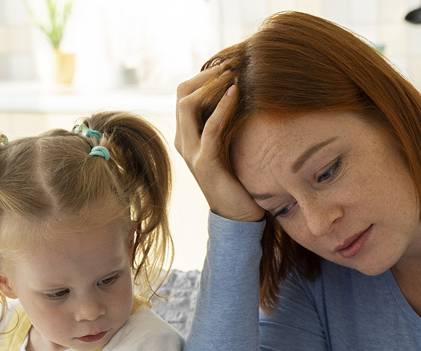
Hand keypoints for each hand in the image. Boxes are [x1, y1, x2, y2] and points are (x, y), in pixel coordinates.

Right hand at [174, 64, 264, 221]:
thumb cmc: (238, 178)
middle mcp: (183, 142)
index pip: (183, 94)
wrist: (237, 216)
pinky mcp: (205, 163)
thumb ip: (223, 124)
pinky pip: (210, 127)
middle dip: (206, 76)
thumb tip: (236, 94)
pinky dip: (222, 106)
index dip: (202, 76)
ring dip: (212, 86)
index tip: (226, 65)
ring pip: (189, 106)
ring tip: (233, 74)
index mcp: (185, 136)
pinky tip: (236, 93)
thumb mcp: (227, 145)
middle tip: (230, 64)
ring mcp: (191, 153)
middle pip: (182, 94)